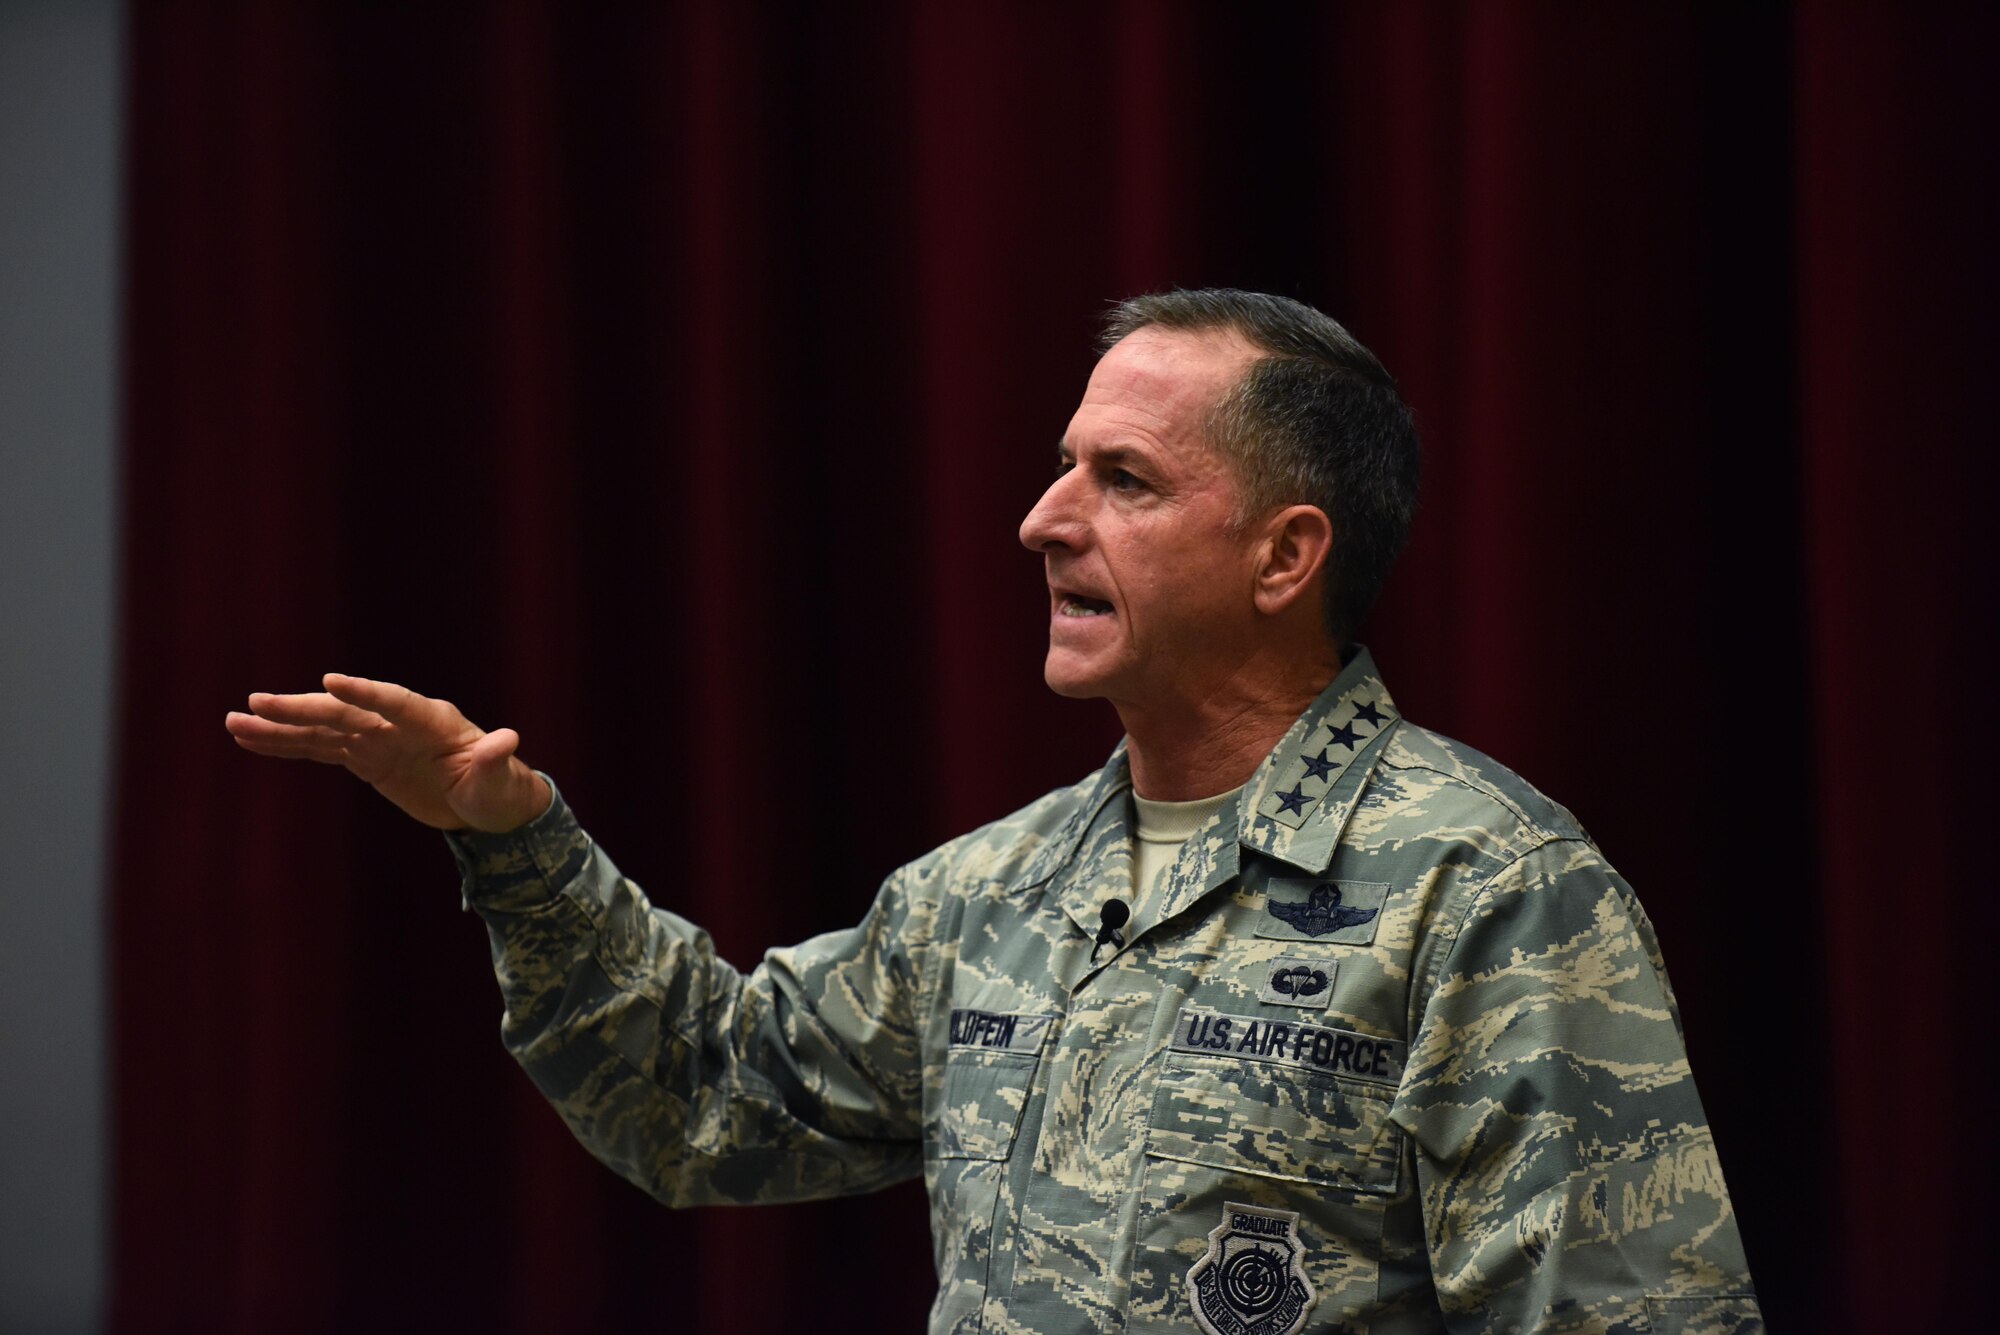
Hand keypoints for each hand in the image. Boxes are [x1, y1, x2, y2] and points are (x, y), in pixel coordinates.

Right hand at [225, 674, 552, 832]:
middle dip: (302, 708)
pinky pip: (319, 748)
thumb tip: (509, 740)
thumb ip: (496, 762)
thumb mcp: (500, 782)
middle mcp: (399, 722)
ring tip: (234, 721)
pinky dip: (286, 745)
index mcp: (433, 721)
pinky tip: (250, 739)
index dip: (364, 693)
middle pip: (344, 711)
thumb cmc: (500, 790)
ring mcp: (378, 738)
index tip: (331, 681)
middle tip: (257, 702)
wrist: (489, 803)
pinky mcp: (365, 757)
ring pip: (322, 728)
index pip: (393, 701)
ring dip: (280, 725)